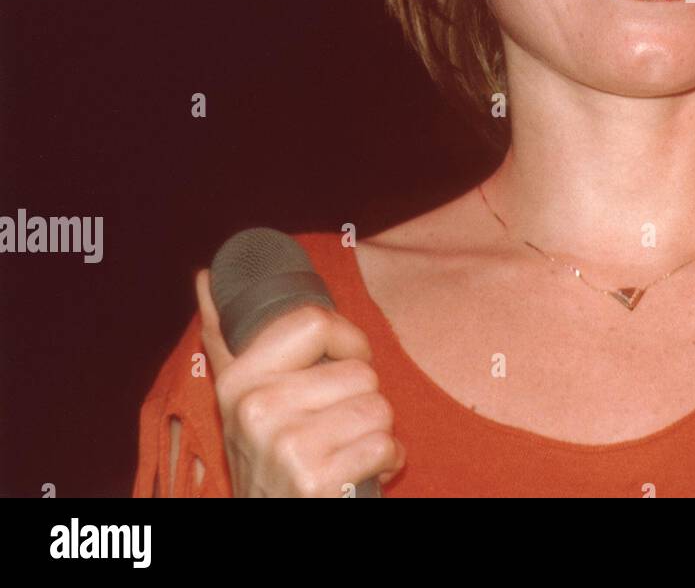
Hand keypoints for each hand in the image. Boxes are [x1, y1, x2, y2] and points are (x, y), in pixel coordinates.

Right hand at [195, 268, 405, 496]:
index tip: (341, 364)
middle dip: (361, 400)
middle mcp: (255, 410)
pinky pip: (387, 445)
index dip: (346, 342)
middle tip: (334, 427)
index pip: (315, 321)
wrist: (268, 524)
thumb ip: (223, 337)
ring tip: (344, 449)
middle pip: (360, 371)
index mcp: (239, 381)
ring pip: (379, 406)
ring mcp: (284, 448)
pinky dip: (387, 460)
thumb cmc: (270, 458)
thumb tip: (204, 275)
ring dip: (375, 432)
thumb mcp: (240, 399)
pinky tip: (359, 472)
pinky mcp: (316, 482)